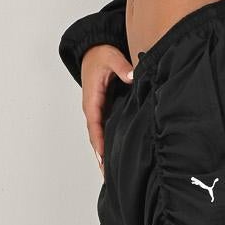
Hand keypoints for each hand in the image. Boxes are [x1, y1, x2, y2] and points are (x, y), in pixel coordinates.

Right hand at [80, 43, 133, 171]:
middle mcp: (93, 108)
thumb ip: (122, 66)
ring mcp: (98, 110)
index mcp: (92, 99)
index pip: (95, 125)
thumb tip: (132, 76)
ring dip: (103, 153)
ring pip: (100, 136)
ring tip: (109, 174)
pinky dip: (107, 143)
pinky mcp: (104, 109)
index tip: (104, 157)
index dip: (100, 142)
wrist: (93, 49)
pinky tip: (114, 156)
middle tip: (107, 176)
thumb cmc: (100, 54)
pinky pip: (105, 129)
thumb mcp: (111, 57)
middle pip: (96, 137)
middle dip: (101, 156)